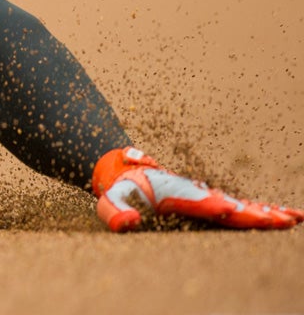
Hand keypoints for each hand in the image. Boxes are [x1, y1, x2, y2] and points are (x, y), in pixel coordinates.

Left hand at [92, 147, 303, 231]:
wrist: (125, 170)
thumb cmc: (119, 189)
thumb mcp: (110, 200)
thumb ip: (115, 213)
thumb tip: (127, 224)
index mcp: (177, 193)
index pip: (204, 204)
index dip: (223, 209)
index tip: (244, 214)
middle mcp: (196, 194)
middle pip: (230, 205)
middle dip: (255, 214)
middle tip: (283, 221)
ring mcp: (205, 197)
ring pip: (240, 205)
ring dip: (265, 212)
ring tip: (292, 218)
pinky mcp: (209, 201)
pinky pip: (238, 206)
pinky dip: (260, 211)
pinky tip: (282, 216)